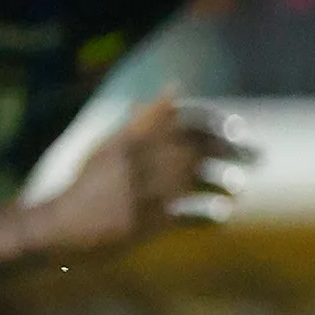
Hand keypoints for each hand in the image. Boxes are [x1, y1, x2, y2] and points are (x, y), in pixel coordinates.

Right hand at [43, 93, 252, 254]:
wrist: (57, 226)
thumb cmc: (86, 185)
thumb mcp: (108, 145)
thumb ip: (142, 119)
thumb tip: (174, 88)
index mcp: (128, 139)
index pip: (181, 120)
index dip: (214, 122)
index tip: (237, 127)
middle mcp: (137, 161)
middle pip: (195, 149)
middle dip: (232, 150)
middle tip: (258, 155)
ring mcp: (142, 192)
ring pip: (195, 180)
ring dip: (224, 182)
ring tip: (238, 187)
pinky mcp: (145, 223)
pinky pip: (187, 217)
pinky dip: (208, 216)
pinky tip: (221, 216)